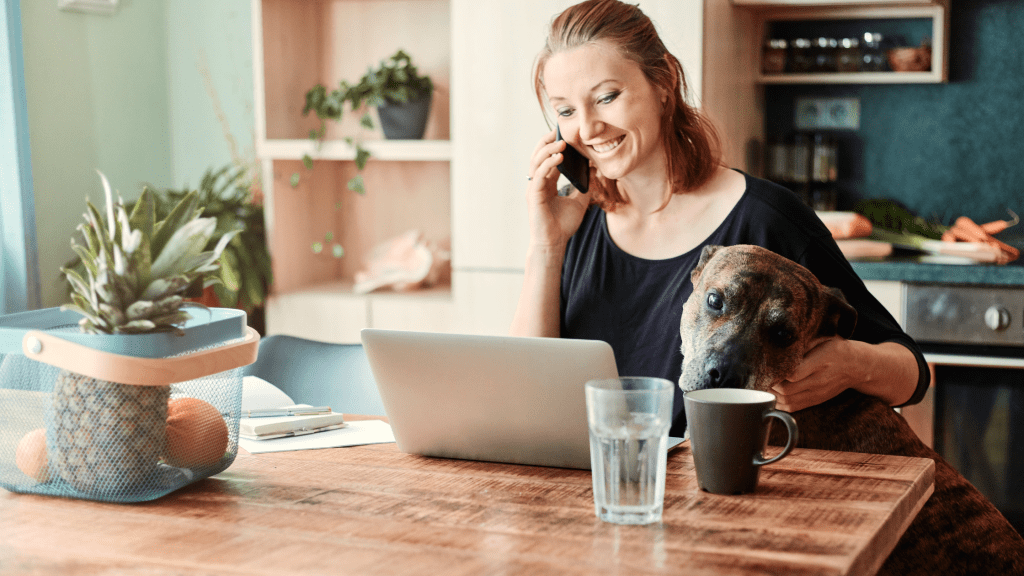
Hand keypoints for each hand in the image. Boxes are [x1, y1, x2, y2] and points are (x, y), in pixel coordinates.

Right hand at [525, 130, 589, 248]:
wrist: (555, 243)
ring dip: (548, 150)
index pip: (548, 158)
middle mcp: (538, 183)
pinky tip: (559, 157)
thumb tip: (594, 168)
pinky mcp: (534, 195)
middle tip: (560, 130)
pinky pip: (539, 175)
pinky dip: (548, 164)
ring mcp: (534, 188)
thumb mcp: (580, 200)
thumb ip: (584, 184)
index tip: (565, 134)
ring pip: (537, 162)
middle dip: (548, 142)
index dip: (554, 145)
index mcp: (547, 183)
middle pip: (538, 155)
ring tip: (561, 142)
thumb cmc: (564, 225)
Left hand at [771, 338, 855, 411]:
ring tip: (765, 384)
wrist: (857, 366)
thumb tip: (777, 343)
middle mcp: (819, 380)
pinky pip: (792, 408)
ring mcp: (817, 393)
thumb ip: (802, 343)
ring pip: (788, 402)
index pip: (793, 373)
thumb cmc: (836, 348)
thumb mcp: (822, 338)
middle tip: (761, 375)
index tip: (766, 366)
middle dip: (770, 384)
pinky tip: (772, 393)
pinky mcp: (815, 401)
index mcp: (821, 361)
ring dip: (772, 394)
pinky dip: (778, 403)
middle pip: (787, 390)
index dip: (776, 372)